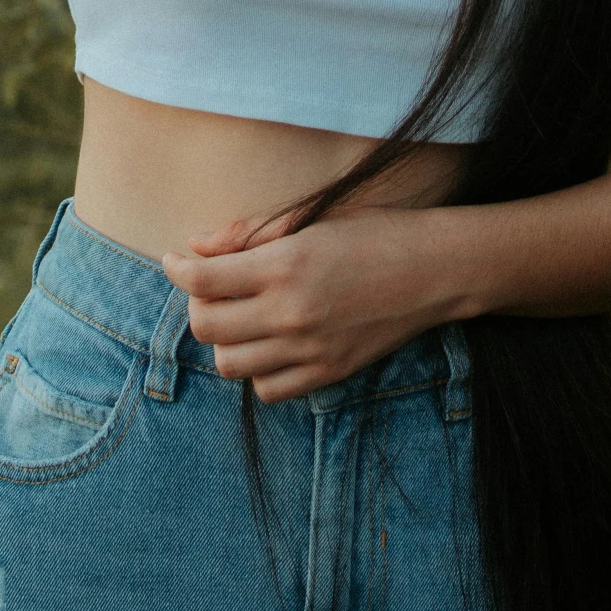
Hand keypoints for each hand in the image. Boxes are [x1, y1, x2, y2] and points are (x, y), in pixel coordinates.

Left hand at [161, 207, 460, 403]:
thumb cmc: (375, 233)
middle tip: (209, 285)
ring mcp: (309, 351)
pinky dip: (257, 369)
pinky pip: (267, 390)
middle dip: (196, 303)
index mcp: (285, 266)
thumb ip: (248, 235)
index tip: (174, 259)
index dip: (177, 267)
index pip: (203, 279)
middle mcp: (291, 313)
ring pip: (229, 364)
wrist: (435, 271)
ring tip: (240, 315)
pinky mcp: (327, 374)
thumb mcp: (311, 220)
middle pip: (206, 326)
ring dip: (224, 338)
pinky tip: (269, 343)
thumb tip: (196, 246)